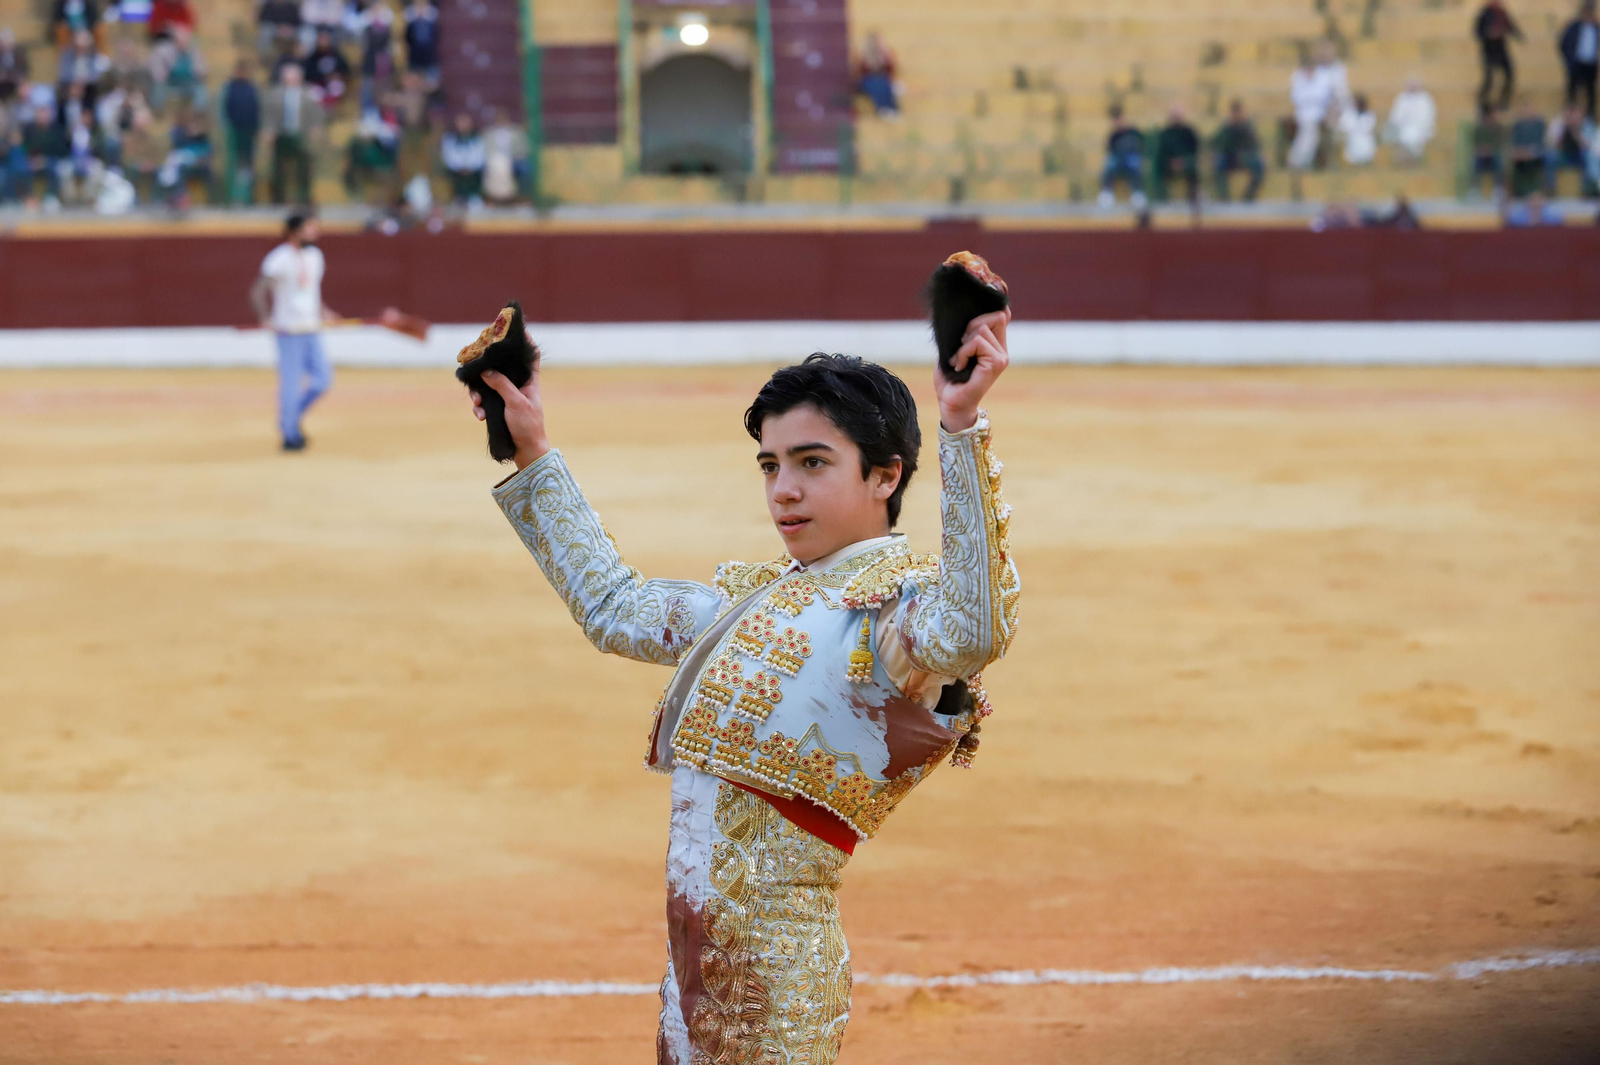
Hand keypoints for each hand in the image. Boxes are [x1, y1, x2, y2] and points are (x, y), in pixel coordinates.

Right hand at [471, 340, 548, 469]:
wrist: (526, 451)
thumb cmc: (528, 425)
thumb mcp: (516, 403)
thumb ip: (502, 384)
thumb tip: (486, 369)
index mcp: (530, 381)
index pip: (531, 356)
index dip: (526, 342)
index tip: (517, 329)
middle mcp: (519, 385)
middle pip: (502, 367)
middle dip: (486, 368)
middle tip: (476, 368)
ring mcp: (508, 396)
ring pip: (488, 384)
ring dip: (478, 392)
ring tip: (476, 402)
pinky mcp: (499, 408)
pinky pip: (484, 400)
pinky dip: (479, 406)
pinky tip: (479, 415)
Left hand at [934, 307, 1009, 432]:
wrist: (951, 404)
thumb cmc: (951, 379)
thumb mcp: (955, 350)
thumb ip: (964, 332)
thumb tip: (961, 310)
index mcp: (995, 345)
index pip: (1002, 314)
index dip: (988, 310)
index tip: (969, 324)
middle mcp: (1002, 350)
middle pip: (993, 316)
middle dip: (970, 327)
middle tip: (960, 348)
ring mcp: (1002, 357)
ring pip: (981, 329)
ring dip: (963, 344)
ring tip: (958, 361)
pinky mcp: (997, 363)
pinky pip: (977, 341)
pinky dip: (963, 352)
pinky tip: (959, 366)